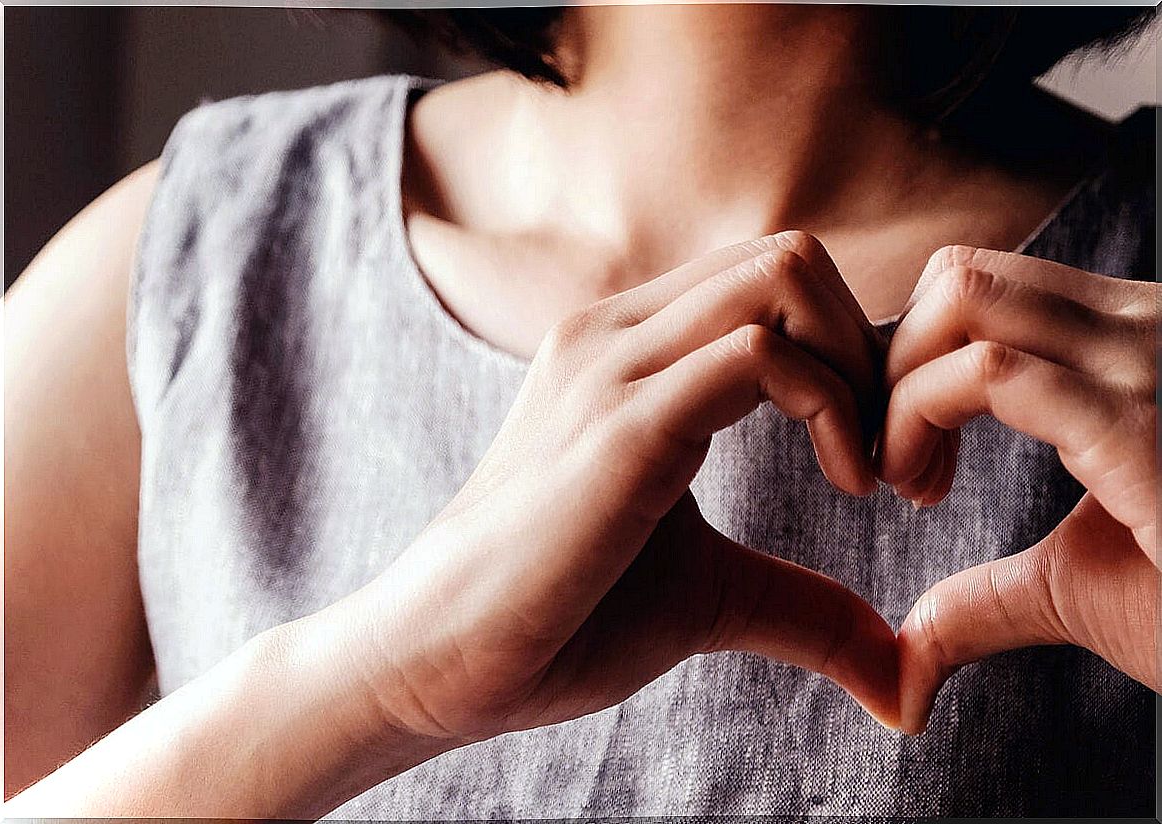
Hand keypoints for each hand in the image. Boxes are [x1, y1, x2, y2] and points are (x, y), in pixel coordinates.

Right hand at [326, 232, 900, 752]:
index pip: (771, 283)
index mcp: (629, 352)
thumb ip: (805, 607)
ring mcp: (612, 366)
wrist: (444, 659)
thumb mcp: (712, 595)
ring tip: (872, 472)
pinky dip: (832, 404)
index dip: (853, 355)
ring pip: (783, 277)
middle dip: (874, 348)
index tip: (882, 456)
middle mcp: (616, 333)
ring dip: (862, 369)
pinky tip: (846, 483)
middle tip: (896, 455)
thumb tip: (902, 678)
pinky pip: (760, 354)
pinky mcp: (620, 423)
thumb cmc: (564, 617)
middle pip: (790, 256)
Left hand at [878, 244, 1157, 733]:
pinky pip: (990, 373)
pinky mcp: (1143, 424)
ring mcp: (1151, 366)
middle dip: (891, 361)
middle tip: (896, 462)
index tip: (905, 449)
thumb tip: (907, 663)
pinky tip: (922, 488)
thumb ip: (983, 600)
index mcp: (1133, 351)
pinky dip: (915, 416)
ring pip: (964, 298)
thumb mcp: (1077, 588)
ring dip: (896, 386)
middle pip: (959, 278)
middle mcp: (1145, 333)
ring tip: (909, 479)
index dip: (911, 358)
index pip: (983, 289)